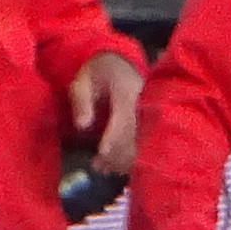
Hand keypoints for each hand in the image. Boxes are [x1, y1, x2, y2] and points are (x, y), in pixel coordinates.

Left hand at [68, 50, 143, 178]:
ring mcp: (149, 114)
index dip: (114, 137)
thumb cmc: (98, 71)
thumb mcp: (82, 81)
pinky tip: (114, 166)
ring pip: (142, 141)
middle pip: (135, 135)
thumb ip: (81, 101)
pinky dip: (130, 156)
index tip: (102, 152)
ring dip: (123, 158)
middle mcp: (144, 104)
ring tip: (102, 167)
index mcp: (128, 92)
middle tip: (97, 165)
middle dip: (117, 154)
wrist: (121, 62)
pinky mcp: (149, 121)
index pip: (124, 118)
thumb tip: (82, 126)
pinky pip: (144, 142)